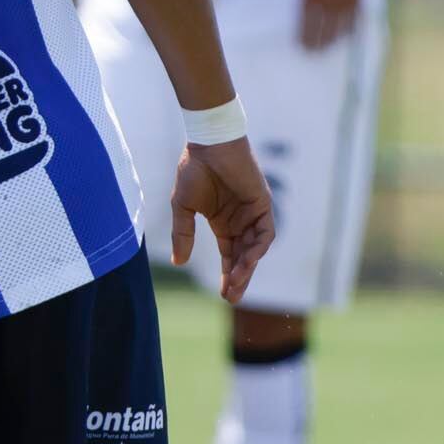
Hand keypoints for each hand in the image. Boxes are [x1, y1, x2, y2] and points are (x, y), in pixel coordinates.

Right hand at [169, 136, 275, 306]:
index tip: (224, 296)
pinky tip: (248, 259)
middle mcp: (240, 221)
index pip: (229, 255)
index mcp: (222, 223)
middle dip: (239, 278)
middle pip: (243, 257)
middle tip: (233, 299)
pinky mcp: (263, 204)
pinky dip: (258, 247)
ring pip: (255, 248)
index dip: (227, 275)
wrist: (209, 144)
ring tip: (237, 281)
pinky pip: (265, 232)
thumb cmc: (194, 170)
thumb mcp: (183, 207)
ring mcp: (253, 214)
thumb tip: (178, 263)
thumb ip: (183, 234)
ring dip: (247, 266)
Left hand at [295, 0, 364, 50]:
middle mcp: (327, 1)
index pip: (306, 25)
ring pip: (338, 29)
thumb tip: (306, 14)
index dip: (304, 38)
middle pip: (322, 31)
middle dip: (317, 44)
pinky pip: (353, 20)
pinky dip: (348, 29)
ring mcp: (344, 1)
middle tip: (312, 53)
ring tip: (327, 48)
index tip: (300, 46)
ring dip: (332, 40)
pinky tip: (343, 34)